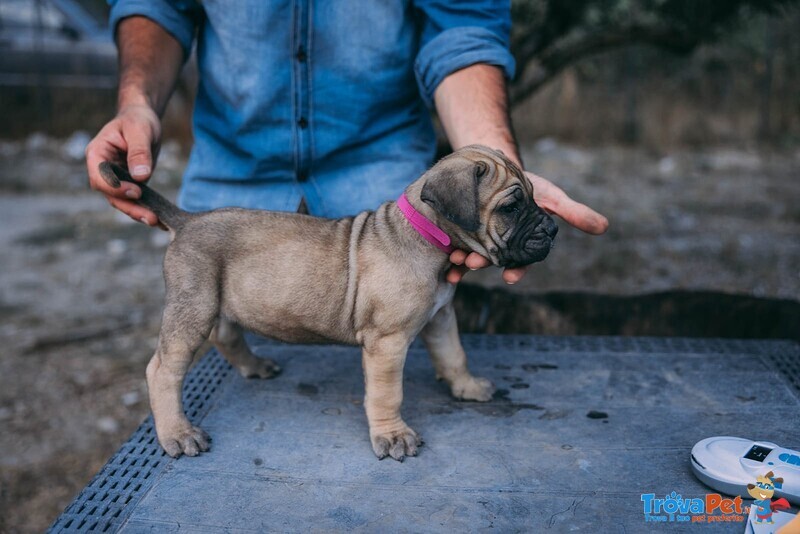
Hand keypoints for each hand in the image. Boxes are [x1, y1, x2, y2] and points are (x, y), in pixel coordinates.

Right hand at [85, 104, 161, 224]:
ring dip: (137, 212)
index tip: (136, 191)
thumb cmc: (138, 120)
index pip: (99, 177)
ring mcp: (115, 178)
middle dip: (129, 207)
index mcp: (97, 154)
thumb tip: (141, 176)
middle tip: (151, 217)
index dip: (115, 188)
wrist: (142, 119)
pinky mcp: (128, 183)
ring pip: (122, 201)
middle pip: (110, 194)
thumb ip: (139, 152)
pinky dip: (144, 208)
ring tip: (157, 221)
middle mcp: (102, 169)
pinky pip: (133, 199)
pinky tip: (160, 218)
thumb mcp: (140, 130)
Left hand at [446, 170, 608, 283]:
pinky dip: (448, 255)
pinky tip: (444, 262)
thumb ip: (574, 213)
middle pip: (490, 259)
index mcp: (520, 242)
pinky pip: (452, 247)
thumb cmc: (526, 185)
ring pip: (470, 256)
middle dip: (482, 263)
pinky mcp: (459, 231)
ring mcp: (478, 240)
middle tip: (473, 263)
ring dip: (463, 261)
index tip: (510, 277)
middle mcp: (498, 245)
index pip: (521, 261)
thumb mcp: (551, 196)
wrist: (494, 167)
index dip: (517, 270)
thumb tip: (605, 227)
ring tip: (457, 259)